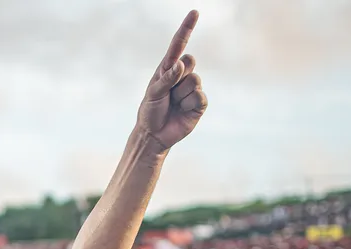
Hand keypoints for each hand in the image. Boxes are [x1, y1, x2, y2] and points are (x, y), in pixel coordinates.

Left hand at [137, 10, 207, 151]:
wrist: (154, 134)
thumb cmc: (150, 111)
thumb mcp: (153, 93)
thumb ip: (166, 78)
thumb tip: (181, 64)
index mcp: (168, 69)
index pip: (179, 45)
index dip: (187, 28)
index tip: (194, 12)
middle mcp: (182, 75)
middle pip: (191, 61)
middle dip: (179, 75)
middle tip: (168, 92)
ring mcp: (192, 89)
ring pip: (194, 81)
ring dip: (181, 94)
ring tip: (173, 104)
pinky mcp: (199, 103)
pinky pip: (200, 96)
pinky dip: (189, 103)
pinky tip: (182, 110)